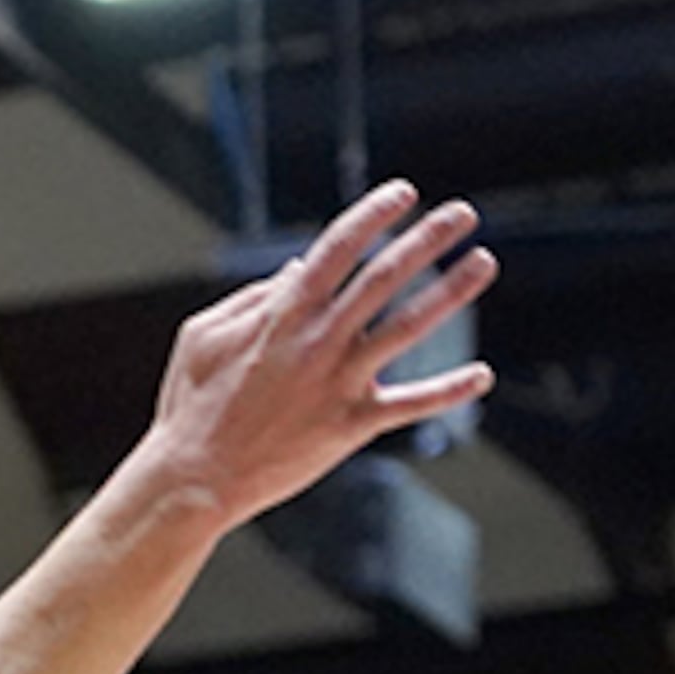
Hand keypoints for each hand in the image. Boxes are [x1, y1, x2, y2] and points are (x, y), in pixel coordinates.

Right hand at [138, 181, 498, 530]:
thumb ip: (251, 298)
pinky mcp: (350, 425)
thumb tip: (297, 269)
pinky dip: (448, 390)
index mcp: (280, 315)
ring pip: (406, 327)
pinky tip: (482, 376)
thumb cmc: (191, 406)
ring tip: (483, 263)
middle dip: (426, 238)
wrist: (194, 480)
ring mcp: (337, 383)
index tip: (403, 194)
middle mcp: (316, 342)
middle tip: (462, 214)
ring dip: (451, 291)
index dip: (373, 215)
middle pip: (383, 276)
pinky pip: (410, 405)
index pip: (336, 248)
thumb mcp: (202, 337)